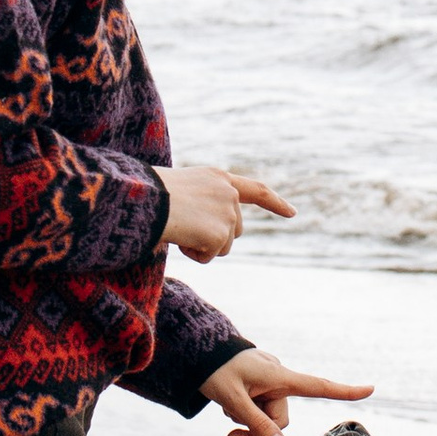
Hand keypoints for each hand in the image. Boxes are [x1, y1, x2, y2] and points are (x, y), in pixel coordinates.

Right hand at [157, 165, 292, 263]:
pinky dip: (193, 254)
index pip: (255, 190)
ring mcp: (228, 213)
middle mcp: (229, 193)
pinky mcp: (221, 234)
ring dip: (201, 246)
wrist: (143, 198)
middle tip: (183, 225)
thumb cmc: (147, 193)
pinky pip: (209, 257)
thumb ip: (200, 204)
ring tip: (179, 228)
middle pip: (234, 230)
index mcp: (218, 178)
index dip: (274, 202)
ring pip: (222, 247)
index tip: (292, 213)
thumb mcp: (180, 190)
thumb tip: (199, 231)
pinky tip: (180, 238)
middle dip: (212, 237)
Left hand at [201, 351, 371, 435]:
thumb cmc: (214, 371)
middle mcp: (278, 379)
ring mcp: (269, 383)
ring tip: (226, 410)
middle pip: (282, 419)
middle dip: (259, 430)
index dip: (345, 391)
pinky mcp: (259, 386)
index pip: (318, 386)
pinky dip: (245, 414)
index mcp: (278, 376)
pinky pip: (260, 409)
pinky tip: (228, 404)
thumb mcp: (233, 401)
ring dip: (248, 422)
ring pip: (269, 417)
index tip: (370, 389)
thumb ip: (257, 425)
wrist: (196, 351)